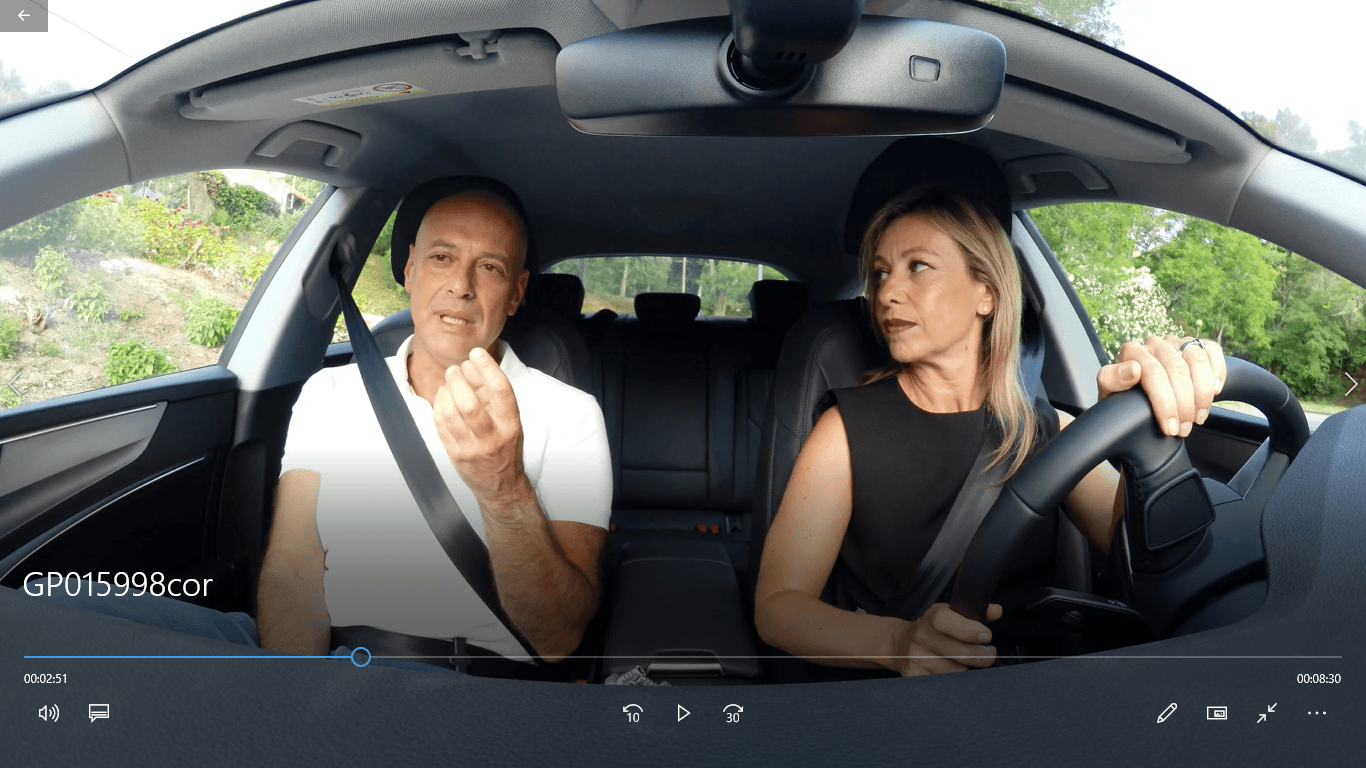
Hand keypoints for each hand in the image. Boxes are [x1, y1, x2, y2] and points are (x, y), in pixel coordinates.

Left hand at [432, 346, 527, 503]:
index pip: (501, 391)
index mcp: (511, 426)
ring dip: (446, 391)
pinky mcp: (456, 456)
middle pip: (470, 403)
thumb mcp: (511, 424)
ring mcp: (472, 449)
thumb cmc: (506, 449)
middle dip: (458, 380)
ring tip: (447, 381)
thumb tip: (474, 367)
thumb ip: (495, 400)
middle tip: (455, 369)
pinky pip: (441, 426)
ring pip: (452, 414)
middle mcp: (493, 438)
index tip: (477, 353)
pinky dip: (438, 406)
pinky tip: (441, 397)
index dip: (488, 368)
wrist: (501, 487)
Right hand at [888, 602, 1000, 676]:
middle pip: (962, 653)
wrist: (900, 643)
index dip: (973, 631)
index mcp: (932, 617)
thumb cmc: (931, 628)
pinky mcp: (915, 676)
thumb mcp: (949, 614)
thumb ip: (974, 612)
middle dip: (983, 656)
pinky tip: (956, 674)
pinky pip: (946, 686)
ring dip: (968, 670)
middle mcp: (922, 637)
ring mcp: (917, 658)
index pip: (953, 624)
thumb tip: (997, 611)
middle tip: (989, 654)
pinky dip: (956, 683)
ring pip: (958, 673)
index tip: (987, 636)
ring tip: (967, 664)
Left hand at [1097, 335, 1227, 437]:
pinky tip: (1215, 391)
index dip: (1165, 403)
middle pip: (1177, 369)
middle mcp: (1155, 344)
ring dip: (1202, 393)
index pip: (1153, 372)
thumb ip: (1111, 380)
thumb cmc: (1123, 399)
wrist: (1136, 400)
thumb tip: (1134, 369)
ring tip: (1198, 417)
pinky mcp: (1195, 345)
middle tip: (1183, 430)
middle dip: (1184, 405)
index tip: (1168, 428)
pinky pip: (1212, 350)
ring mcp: (1176, 343)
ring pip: (1197, 359)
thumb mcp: (1109, 395)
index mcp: (1131, 351)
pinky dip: (1217, 371)